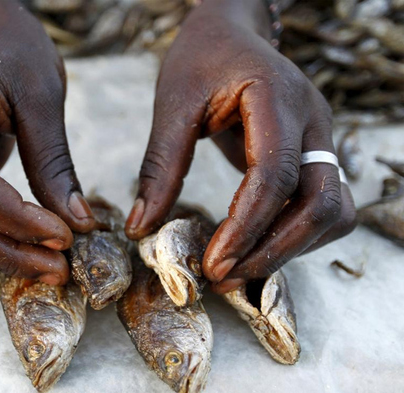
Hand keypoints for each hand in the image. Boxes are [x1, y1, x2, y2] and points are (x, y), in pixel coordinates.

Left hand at [125, 0, 356, 292]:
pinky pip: (324, 206)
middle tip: (224, 277)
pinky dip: (297, 236)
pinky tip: (256, 247)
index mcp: (277, 98)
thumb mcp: (172, 104)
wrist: (230, 33)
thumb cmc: (200, 60)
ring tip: (237, 269)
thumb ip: (160, 166)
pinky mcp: (316, 154)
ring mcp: (322, 137)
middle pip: (321, 203)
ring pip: (333, 211)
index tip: (213, 263)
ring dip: (291, 249)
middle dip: (274, 249)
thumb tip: (140, 229)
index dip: (246, 226)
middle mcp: (314, 120)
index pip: (275, 174)